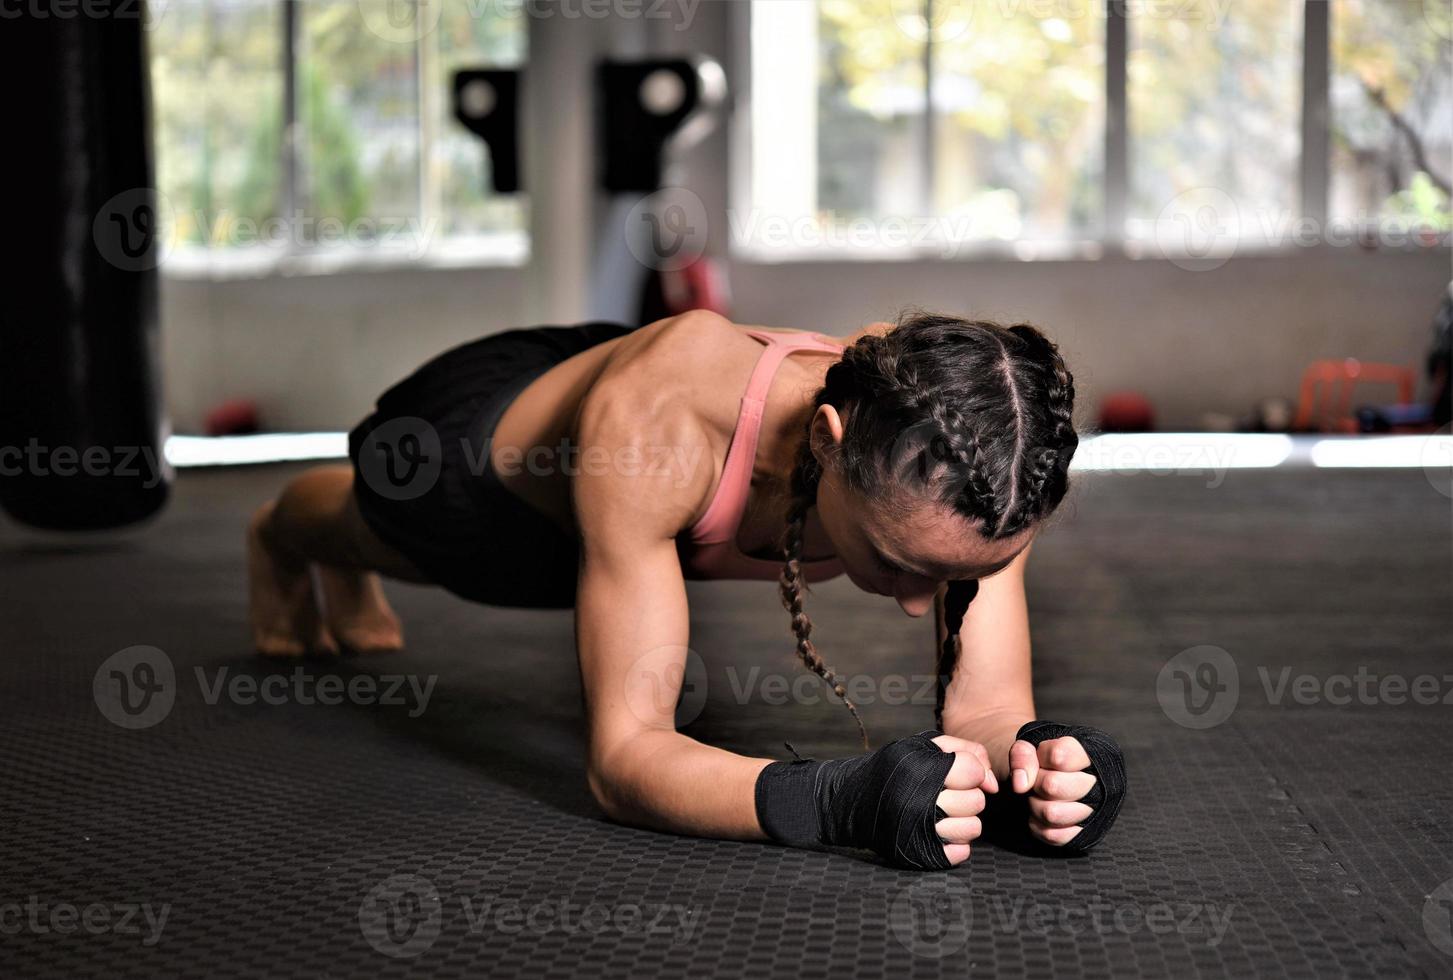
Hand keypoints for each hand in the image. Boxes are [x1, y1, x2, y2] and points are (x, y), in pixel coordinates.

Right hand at [755, 730, 999, 870]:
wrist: (849, 801)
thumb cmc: (891, 769)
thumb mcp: (920, 745)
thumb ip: (964, 750)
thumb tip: (991, 782)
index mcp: (919, 769)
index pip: (972, 771)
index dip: (971, 771)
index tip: (957, 773)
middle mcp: (918, 800)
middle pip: (976, 801)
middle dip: (968, 795)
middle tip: (949, 794)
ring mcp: (919, 830)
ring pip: (973, 828)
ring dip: (965, 820)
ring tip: (947, 813)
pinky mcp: (919, 854)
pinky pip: (960, 853)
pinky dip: (956, 843)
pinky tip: (941, 832)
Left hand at [1009, 734, 1095, 846]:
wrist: (1040, 780)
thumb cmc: (1036, 761)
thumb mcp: (1026, 748)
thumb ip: (1022, 756)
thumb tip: (1020, 784)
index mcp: (1087, 754)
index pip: (1058, 756)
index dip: (1039, 759)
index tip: (1039, 760)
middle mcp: (1097, 783)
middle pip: (1052, 785)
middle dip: (1035, 784)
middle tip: (1037, 782)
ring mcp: (1092, 811)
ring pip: (1051, 813)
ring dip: (1035, 806)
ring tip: (1038, 797)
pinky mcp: (1082, 834)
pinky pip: (1052, 835)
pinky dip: (1038, 825)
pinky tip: (1040, 814)